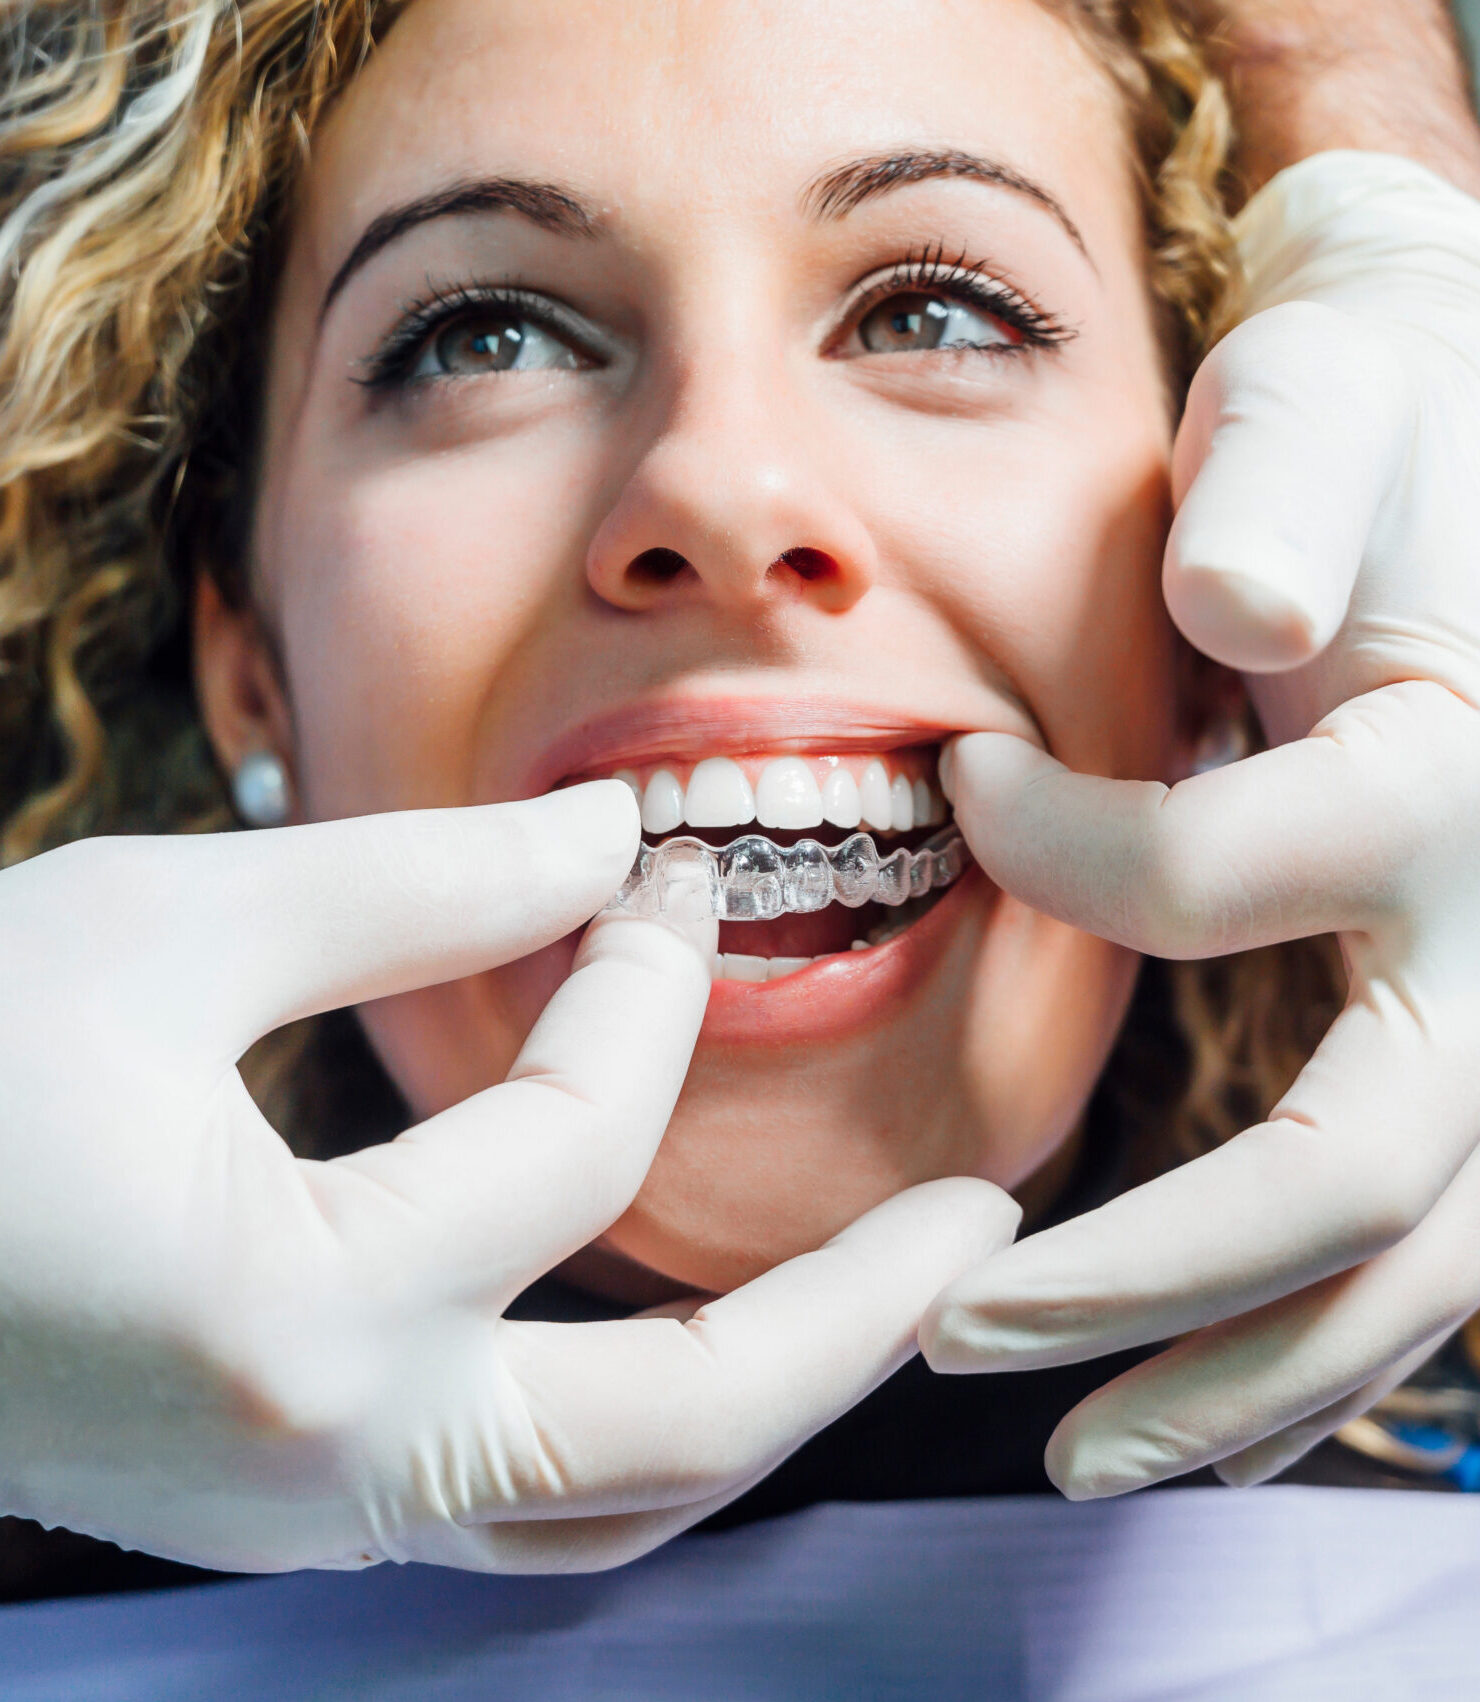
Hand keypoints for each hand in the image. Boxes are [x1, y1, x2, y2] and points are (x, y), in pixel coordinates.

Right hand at [0, 783, 1013, 1569]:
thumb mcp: (164, 926)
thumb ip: (412, 887)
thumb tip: (612, 849)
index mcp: (293, 1315)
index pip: (572, 1139)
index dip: (642, 979)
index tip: (663, 871)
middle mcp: (329, 1465)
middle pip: (683, 1429)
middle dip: (856, 1313)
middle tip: (987, 1220)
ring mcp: (315, 1520)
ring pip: (620, 1508)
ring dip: (772, 1395)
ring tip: (887, 1293)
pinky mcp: (296, 1510)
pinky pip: (529, 1503)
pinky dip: (645, 1421)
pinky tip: (698, 1331)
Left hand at [919, 152, 1479, 1495]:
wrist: (1462, 429)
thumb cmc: (1375, 416)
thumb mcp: (1328, 403)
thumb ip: (1286, 492)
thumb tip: (1234, 619)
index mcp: (1458, 774)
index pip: (1218, 882)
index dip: (1060, 853)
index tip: (954, 787)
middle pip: (1359, 1175)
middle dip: (1148, 1279)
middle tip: (955, 1332)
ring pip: (1418, 1268)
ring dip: (1240, 1376)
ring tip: (1082, 1453)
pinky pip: (1427, 1240)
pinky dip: (1316, 1342)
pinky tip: (1205, 1405)